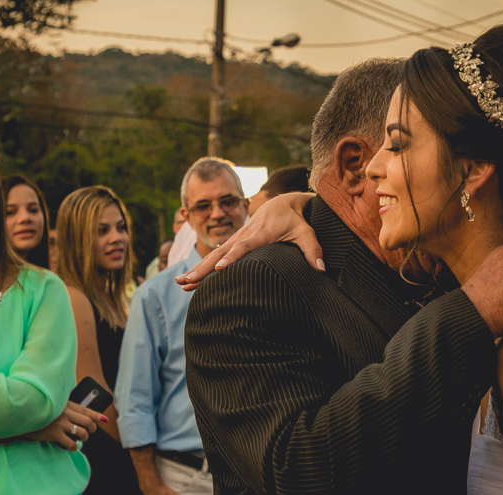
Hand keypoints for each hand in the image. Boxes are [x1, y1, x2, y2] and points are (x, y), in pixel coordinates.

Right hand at [24, 402, 103, 450]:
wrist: (21, 417)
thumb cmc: (37, 413)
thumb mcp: (52, 406)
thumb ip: (64, 409)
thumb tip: (77, 418)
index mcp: (65, 404)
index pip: (86, 409)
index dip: (96, 416)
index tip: (104, 419)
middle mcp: (65, 412)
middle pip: (87, 422)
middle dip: (91, 429)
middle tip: (88, 433)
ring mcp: (61, 423)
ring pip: (82, 433)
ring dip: (84, 438)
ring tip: (80, 440)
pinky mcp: (55, 434)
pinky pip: (71, 444)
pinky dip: (74, 447)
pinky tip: (71, 447)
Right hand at [177, 192, 319, 290]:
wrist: (282, 202)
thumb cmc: (296, 219)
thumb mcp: (307, 232)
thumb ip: (313, 250)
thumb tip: (321, 269)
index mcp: (260, 234)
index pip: (243, 247)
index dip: (231, 258)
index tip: (218, 270)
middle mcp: (244, 235)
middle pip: (220, 253)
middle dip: (203, 269)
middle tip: (187, 282)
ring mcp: (236, 239)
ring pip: (213, 255)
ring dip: (197, 270)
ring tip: (180, 283)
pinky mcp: (233, 242)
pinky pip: (215, 256)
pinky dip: (201, 267)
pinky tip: (189, 280)